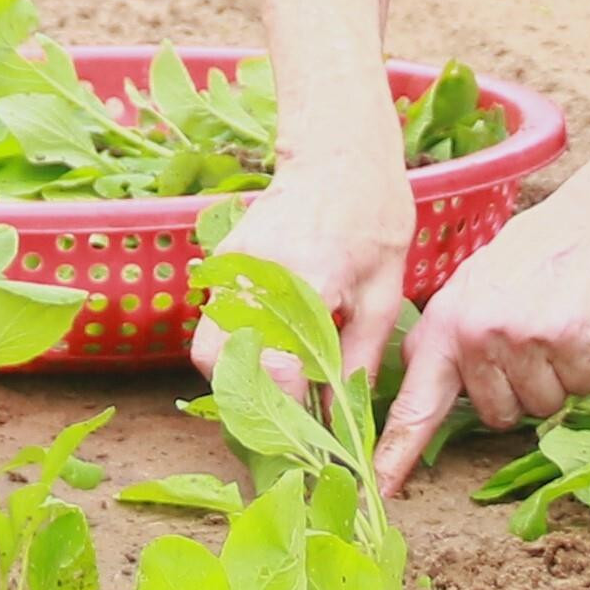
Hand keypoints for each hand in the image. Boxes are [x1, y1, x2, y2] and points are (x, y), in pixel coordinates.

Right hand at [191, 149, 415, 405]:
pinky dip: (233, 351)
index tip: (306, 436)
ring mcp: (228, 268)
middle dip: (244, 403)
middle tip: (281, 427)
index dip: (283, 411)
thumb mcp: (383, 294)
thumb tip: (338, 417)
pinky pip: (212, 323)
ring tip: (275, 398)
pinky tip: (269, 359)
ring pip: (206, 348)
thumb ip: (356, 359)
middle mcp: (252, 276)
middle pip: (217, 364)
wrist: (338, 153)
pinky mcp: (220, 264)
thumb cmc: (373, 217)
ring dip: (234, 379)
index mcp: (302, 282)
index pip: (271, 366)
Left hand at [372, 190, 589, 492]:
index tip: (381, 488)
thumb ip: (452, 339)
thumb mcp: (473, 288)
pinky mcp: (568, 341)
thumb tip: (434, 396)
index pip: (415, 404)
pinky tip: (584, 324)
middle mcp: (474, 334)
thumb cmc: (536, 255)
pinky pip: (581, 388)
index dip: (398, 452)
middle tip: (534, 338)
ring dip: (558, 378)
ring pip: (543, 408)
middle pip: (498, 416)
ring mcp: (521, 338)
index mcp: (443, 325)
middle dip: (521, 390)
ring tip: (558, 326)